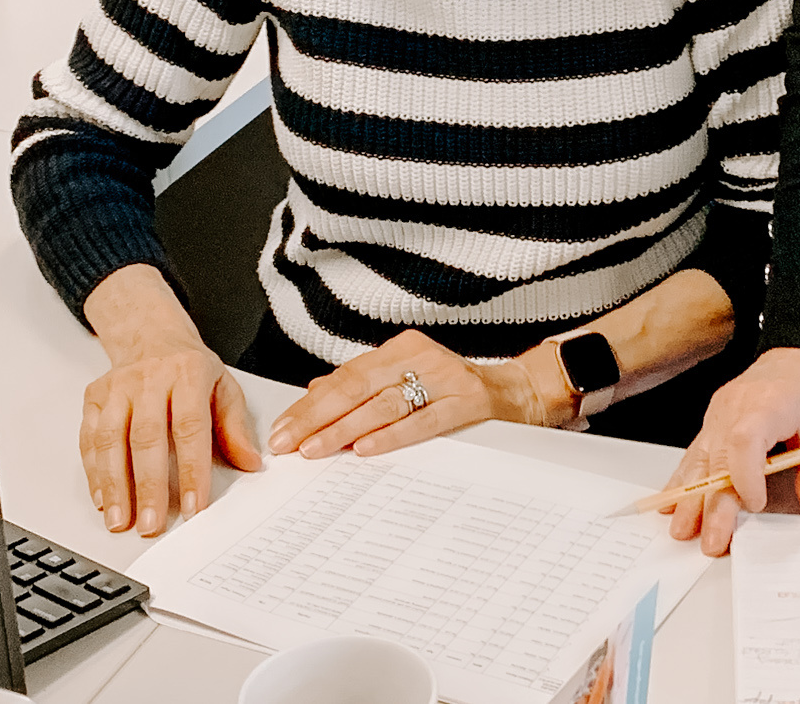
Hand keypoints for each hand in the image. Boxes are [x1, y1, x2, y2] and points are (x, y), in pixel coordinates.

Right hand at [80, 268, 261, 534]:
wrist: (152, 336)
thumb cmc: (190, 369)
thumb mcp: (223, 387)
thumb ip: (235, 427)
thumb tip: (251, 462)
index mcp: (189, 373)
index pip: (191, 427)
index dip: (191, 470)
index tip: (193, 506)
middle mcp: (150, 378)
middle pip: (147, 437)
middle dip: (148, 486)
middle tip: (152, 523)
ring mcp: (118, 387)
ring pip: (111, 440)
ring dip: (114, 485)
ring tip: (121, 521)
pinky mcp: (94, 397)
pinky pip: (89, 439)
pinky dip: (94, 472)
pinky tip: (102, 499)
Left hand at [267, 328, 563, 458]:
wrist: (517, 393)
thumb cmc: (455, 392)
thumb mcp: (407, 380)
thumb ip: (365, 385)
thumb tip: (314, 394)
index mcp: (401, 349)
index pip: (345, 377)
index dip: (310, 404)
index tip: (282, 429)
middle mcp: (421, 356)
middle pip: (357, 387)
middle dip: (316, 418)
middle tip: (288, 443)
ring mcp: (445, 377)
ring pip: (384, 403)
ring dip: (344, 428)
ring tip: (316, 449)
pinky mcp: (467, 402)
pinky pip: (423, 420)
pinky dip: (391, 435)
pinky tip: (365, 448)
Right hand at [664, 348, 799, 554]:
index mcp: (770, 403)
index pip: (745, 438)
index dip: (745, 476)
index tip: (755, 504)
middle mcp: (737, 406)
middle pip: (718, 458)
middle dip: (712, 504)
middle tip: (713, 541)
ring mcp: (720, 412)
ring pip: (700, 458)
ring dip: (690, 498)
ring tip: (683, 531)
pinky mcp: (714, 419)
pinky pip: (696, 451)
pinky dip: (683, 478)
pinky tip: (671, 501)